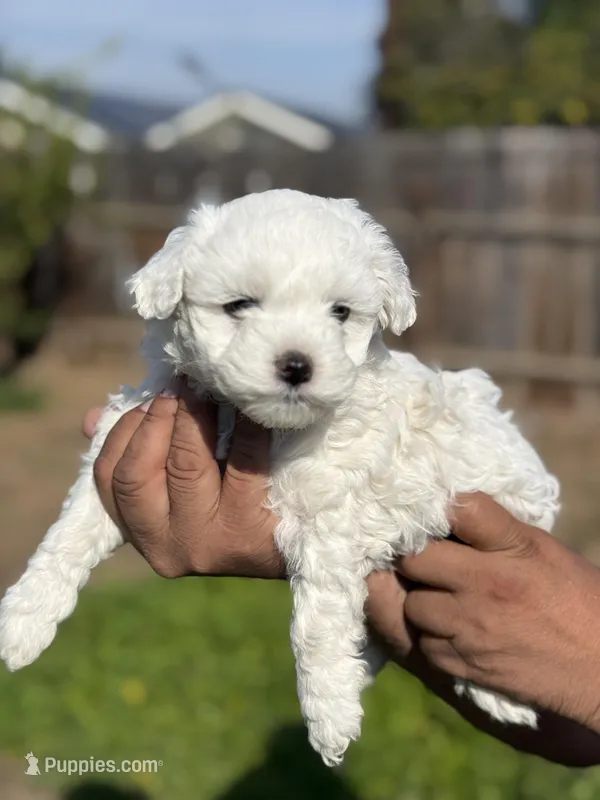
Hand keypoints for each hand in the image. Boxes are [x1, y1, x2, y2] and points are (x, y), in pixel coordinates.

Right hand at [86, 388, 281, 579]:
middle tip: (182, 385)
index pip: (110, 476)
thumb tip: (91, 419)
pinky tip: (249, 404)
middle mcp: (166, 546)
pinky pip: (242, 461)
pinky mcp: (247, 529)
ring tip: (209, 388)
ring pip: (185, 464)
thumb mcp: (179, 485)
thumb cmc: (231, 502)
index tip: (152, 398)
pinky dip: (244, 425)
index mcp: (142, 533)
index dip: (127, 428)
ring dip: (195, 416)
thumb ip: (138, 454)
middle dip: (158, 418)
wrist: (296, 543)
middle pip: (139, 471)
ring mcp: (205, 542)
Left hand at [395, 493, 599, 733]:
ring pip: (414, 605)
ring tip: (442, 600)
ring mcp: (473, 627)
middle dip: (417, 558)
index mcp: (514, 548)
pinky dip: (433, 638)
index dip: (442, 509)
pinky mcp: (466, 665)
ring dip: (422, 602)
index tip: (437, 517)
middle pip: (416, 559)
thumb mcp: (542, 549)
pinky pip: (424, 645)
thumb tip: (448, 512)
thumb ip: (495, 530)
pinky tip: (453, 632)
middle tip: (427, 562)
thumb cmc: (574, 598)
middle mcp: (488, 584)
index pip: (462, 509)